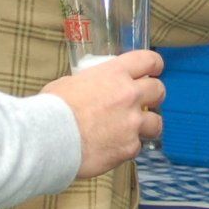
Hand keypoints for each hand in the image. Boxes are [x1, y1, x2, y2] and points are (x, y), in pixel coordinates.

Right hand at [44, 49, 165, 178]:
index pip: (148, 60)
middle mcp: (129, 95)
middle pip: (159, 90)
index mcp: (114, 74)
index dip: (154, 65)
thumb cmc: (52, 109)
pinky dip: (127, 147)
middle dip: (154, 95)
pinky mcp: (129, 147)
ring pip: (156, 122)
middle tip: (146, 101)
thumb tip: (88, 89)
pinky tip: (112, 148)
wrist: (49, 138)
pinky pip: (136, 146)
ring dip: (147, 125)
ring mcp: (132, 122)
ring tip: (133, 130)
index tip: (154, 70)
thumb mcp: (69, 83)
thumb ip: (88, 84)